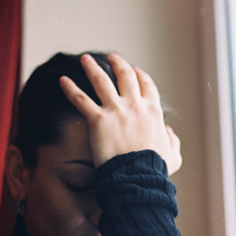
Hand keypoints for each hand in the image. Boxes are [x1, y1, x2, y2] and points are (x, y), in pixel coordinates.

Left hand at [59, 53, 181, 175]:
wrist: (138, 177)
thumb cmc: (155, 170)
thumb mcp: (173, 157)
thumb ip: (173, 142)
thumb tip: (168, 132)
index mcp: (153, 112)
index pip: (147, 85)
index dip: (140, 75)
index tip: (135, 71)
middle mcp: (135, 106)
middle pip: (126, 76)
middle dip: (118, 63)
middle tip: (111, 57)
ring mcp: (116, 111)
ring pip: (102, 80)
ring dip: (92, 67)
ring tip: (85, 59)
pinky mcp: (98, 120)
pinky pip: (81, 99)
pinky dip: (70, 88)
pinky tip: (62, 80)